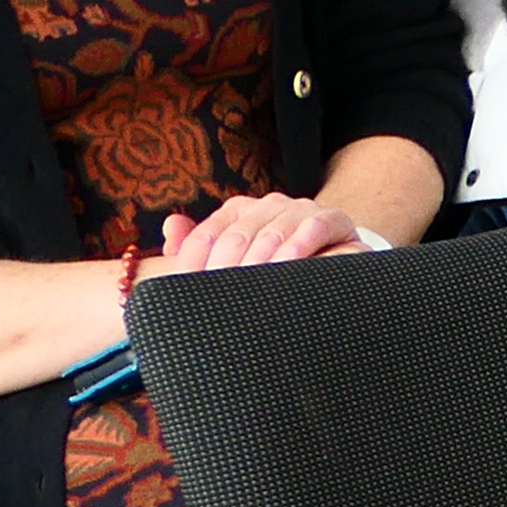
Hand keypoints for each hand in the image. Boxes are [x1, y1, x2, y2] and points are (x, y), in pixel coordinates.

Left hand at [151, 192, 367, 275]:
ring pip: (271, 233)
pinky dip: (298, 247)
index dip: (192, 265)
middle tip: (218, 300)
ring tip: (250, 290)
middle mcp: (267, 206)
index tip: (186, 291)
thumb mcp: (236, 262)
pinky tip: (287, 267)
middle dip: (224, 271)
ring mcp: (300, 210)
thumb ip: (200, 245)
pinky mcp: (332, 219)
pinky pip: (312, 228)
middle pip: (236, 236)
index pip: (205, 236)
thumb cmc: (278, 268)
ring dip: (259, 263)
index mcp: (238, 212)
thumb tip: (171, 226)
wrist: (335, 264)